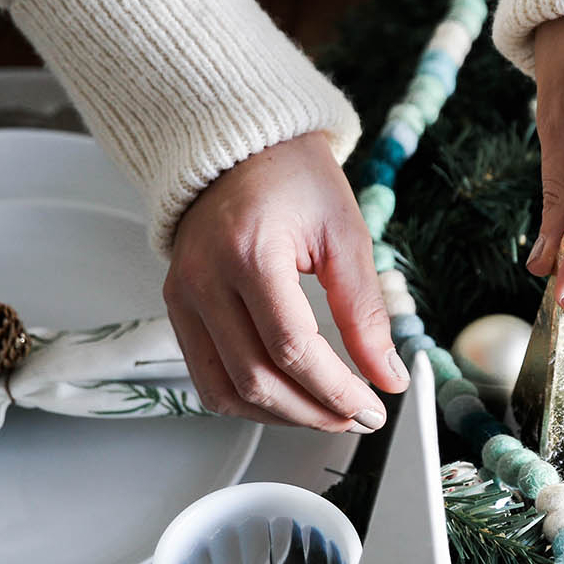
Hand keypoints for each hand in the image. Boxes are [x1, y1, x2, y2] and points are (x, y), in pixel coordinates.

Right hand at [166, 132, 408, 431]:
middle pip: (256, 379)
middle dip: (313, 411)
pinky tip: (287, 397)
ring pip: (225, 391)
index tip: (372, 405)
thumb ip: (365, 311)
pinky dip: (247, 400)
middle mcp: (204, 279)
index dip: (335, 390)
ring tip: (325, 412)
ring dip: (280, 416)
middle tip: (357, 415)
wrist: (240, 147)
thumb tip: (386, 376)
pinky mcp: (177, 307)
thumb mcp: (345, 234)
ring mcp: (183, 295)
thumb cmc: (292, 177)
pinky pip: (206, 376)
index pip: (291, 349)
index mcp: (249, 253)